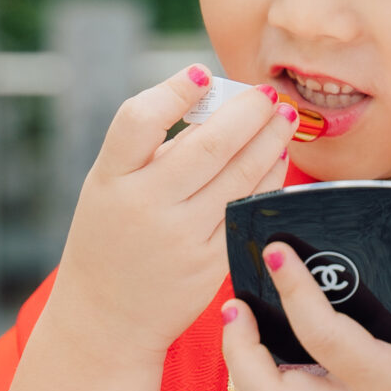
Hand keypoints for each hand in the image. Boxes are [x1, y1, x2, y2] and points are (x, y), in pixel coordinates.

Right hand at [47, 65, 296, 369]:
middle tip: (266, 93)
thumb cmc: (111, 238)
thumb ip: (149, 150)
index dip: (174, 90)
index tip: (202, 73)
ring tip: (283, 117)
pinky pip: (248, 209)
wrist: (106, 318)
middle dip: (247, 112)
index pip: (138, 120)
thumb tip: (214, 102)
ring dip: (269, 140)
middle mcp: (145, 206)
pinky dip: (269, 179)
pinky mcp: (209, 263)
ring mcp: (181, 237)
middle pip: (207, 145)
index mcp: (110, 179)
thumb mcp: (108, 188)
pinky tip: (278, 159)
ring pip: (238, 176)